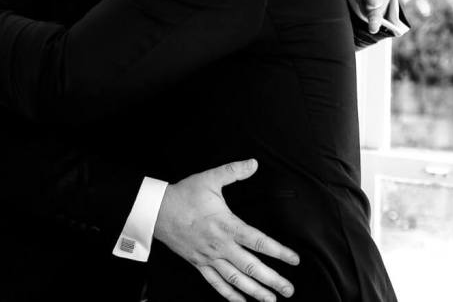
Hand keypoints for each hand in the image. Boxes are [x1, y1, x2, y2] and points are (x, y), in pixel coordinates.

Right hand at [154, 159, 297, 301]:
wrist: (157, 210)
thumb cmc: (184, 195)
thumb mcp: (209, 179)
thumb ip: (233, 171)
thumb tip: (253, 163)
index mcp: (226, 225)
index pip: (258, 241)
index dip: (278, 252)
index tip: (295, 260)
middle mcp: (220, 245)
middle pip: (250, 267)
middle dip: (272, 280)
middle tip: (289, 289)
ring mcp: (209, 258)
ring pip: (235, 280)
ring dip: (255, 291)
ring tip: (272, 299)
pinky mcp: (199, 264)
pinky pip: (216, 283)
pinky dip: (230, 295)